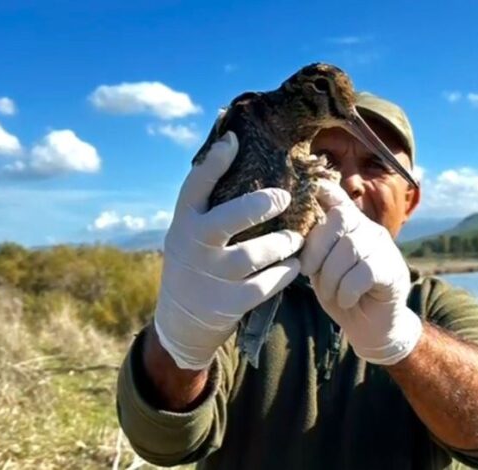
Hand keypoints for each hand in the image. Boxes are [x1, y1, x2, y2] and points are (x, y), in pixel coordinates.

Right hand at [154, 131, 302, 369]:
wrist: (181, 322)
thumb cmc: (196, 265)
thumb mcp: (190, 234)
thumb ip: (209, 207)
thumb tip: (233, 152)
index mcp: (183, 223)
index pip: (194, 186)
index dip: (214, 162)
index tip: (235, 141)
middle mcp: (193, 246)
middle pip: (229, 218)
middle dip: (260, 205)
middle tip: (284, 197)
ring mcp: (210, 276)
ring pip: (254, 254)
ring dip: (282, 244)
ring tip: (296, 239)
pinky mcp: (227, 303)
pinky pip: (265, 285)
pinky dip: (284, 274)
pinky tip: (294, 266)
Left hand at [299, 180, 422, 365]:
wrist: (372, 328)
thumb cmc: (342, 296)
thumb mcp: (321, 270)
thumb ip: (314, 249)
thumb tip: (295, 233)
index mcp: (349, 227)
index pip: (338, 198)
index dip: (323, 189)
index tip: (310, 188)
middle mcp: (368, 230)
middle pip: (340, 220)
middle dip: (317, 248)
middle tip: (309, 273)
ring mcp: (384, 248)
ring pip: (350, 248)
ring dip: (330, 276)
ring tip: (330, 293)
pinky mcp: (393, 270)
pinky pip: (364, 271)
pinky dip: (347, 289)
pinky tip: (347, 300)